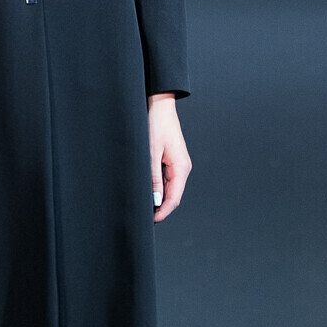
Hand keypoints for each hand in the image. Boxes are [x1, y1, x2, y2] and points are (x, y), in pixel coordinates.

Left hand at [148, 94, 190, 221]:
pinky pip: (166, 179)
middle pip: (173, 195)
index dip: (163, 212)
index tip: (152, 221)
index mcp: (181, 168)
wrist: (160, 105)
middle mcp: (183, 168)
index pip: (174, 199)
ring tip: (143, 205)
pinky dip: (158, 187)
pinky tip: (147, 190)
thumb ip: (154, 177)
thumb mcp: (151, 153)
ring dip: (158, 198)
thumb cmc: (156, 125)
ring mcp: (178, 164)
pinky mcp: (172, 160)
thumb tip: (155, 200)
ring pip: (169, 188)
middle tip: (143, 216)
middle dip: (160, 208)